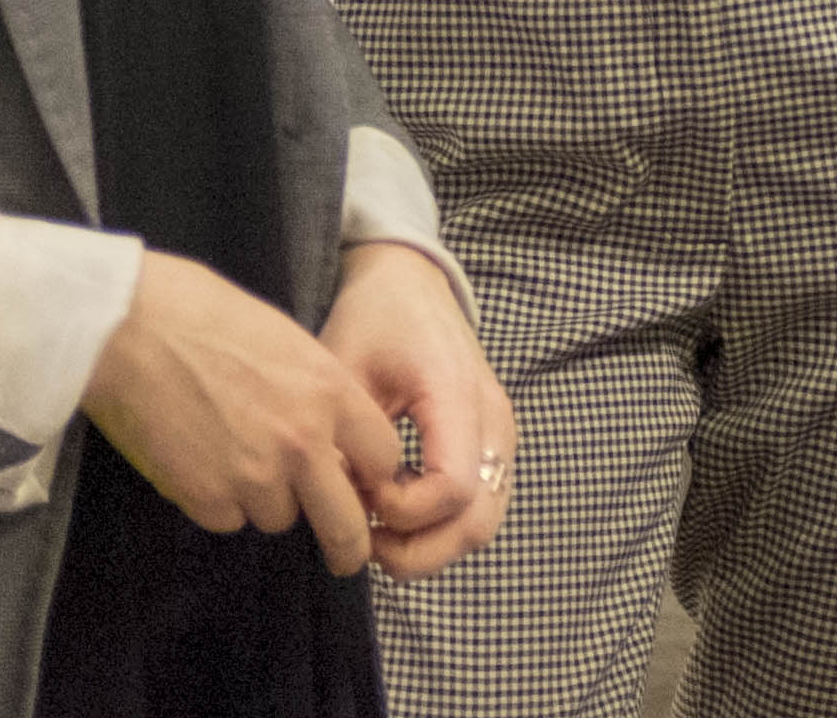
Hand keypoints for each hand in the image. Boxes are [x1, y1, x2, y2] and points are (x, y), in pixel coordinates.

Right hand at [83, 251, 400, 573]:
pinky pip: (228, 518)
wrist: (131, 328)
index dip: (373, 474)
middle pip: (345, 522)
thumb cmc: (206, 316)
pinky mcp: (205, 498)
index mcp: (330, 392)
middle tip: (347, 558)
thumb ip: (318, 394)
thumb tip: (330, 434)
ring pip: (278, 517)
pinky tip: (198, 460)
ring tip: (230, 452)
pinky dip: (218, 501)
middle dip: (349, 546)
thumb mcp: (288, 341)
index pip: (384, 457)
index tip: (364, 484)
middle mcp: (301, 442)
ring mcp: (253, 475)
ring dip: (264, 500)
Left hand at [323, 238, 512, 578]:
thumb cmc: (374, 321)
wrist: (411, 285)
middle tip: (363, 540)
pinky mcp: (494, 446)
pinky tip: (396, 512)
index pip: (452, 489)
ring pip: (484, 524)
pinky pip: (481, 508)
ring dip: (430, 546)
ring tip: (377, 532)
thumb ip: (343, 443)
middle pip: (477, 523)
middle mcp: (494, 421)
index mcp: (457, 394)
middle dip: (417, 550)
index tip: (358, 494)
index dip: (400, 513)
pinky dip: (442, 529)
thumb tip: (336, 508)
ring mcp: (501, 436)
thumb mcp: (343, 373)